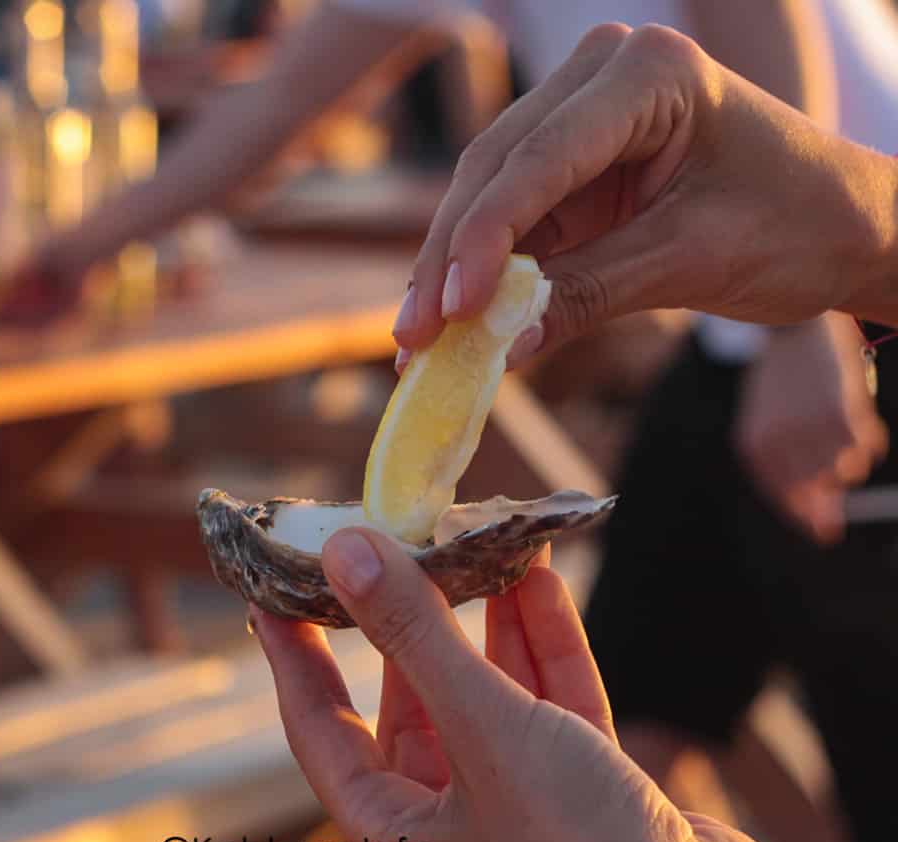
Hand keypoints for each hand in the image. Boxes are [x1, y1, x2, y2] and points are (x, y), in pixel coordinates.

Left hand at [254, 533, 790, 841]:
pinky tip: (535, 580)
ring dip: (483, 620)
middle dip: (408, 621)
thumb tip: (346, 553)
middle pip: (408, 701)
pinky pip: (548, 704)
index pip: (320, 728)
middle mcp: (448, 826)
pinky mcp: (583, 791)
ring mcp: (518, 807)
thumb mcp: (486, 729)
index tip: (272, 594)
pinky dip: (542, 645)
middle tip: (388, 548)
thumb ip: (417, 639)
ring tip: (471, 542)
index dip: (294, 657)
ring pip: (484, 695)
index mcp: (397, 838)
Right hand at [392, 23, 897, 359]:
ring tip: (422, 339)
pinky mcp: (573, 166)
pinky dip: (485, 272)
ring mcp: (582, 118)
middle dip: (452, 258)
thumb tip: (500, 350)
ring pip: (489, 194)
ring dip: (454, 269)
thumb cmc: (796, 226)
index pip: (542, 159)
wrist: (843, 225)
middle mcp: (603, 78)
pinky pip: (513, 219)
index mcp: (650, 74)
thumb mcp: (690, 261)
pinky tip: (454, 318)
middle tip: (416, 336)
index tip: (452, 310)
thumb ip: (590, 295)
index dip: (487, 239)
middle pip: (497, 169)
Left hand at [735, 314, 887, 543]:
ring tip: (836, 424)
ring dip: (852, 456)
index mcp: (755, 448)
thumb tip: (824, 528)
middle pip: (821, 493)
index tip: (827, 531)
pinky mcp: (846, 413)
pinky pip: (871, 448)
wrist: (794, 330)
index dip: (809, 516)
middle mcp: (781, 445)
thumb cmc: (780, 385)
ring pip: (850, 472)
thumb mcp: (767, 428)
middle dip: (833, 484)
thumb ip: (789, 476)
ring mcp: (814, 430)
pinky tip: (852, 412)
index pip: (786, 499)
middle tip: (830, 450)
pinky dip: (869, 436)